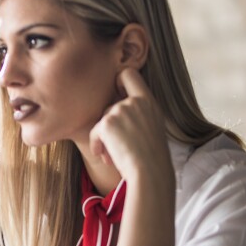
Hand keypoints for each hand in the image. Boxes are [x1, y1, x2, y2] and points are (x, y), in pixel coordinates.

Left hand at [88, 68, 171, 186]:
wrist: (150, 171)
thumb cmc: (151, 156)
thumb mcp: (151, 126)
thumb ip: (137, 113)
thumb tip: (114, 112)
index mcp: (148, 101)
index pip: (129, 74)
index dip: (118, 80)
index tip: (116, 92)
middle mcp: (134, 102)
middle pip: (110, 107)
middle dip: (109, 128)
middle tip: (118, 146)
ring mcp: (120, 110)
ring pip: (102, 122)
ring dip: (104, 140)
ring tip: (113, 155)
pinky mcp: (107, 123)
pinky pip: (94, 132)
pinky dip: (96, 145)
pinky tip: (104, 156)